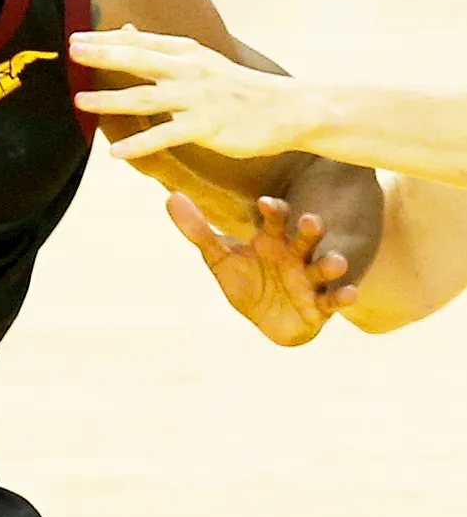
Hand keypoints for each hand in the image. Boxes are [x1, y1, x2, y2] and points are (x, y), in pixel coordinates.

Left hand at [69, 27, 300, 159]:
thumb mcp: (198, 59)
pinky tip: (116, 152)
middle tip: (72, 51)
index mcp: (185, 52)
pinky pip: (167, 135)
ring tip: (79, 102)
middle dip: (104, 55)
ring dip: (110, 100)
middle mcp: (188, 70)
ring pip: (146, 97)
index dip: (107, 39)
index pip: (139, 41)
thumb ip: (159, 48)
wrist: (286, 109)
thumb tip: (123, 29)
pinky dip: (140, 143)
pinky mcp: (207, 126)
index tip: (75, 37)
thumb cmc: (235, 87)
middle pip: (139, 59)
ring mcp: (197, 98)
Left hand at [167, 192, 357, 345]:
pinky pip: (334, 300)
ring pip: (325, 266)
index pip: (276, 218)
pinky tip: (348, 295)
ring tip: (334, 261)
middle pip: (306, 237)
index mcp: (273, 239)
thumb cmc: (246, 280)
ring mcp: (311, 278)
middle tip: (310, 220)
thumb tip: (169, 197)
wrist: (265, 320)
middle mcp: (296, 254)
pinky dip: (342, 297)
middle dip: (310, 228)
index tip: (266, 203)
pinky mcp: (321, 305)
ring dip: (331, 263)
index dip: (273, 210)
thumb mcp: (218, 256)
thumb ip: (196, 230)